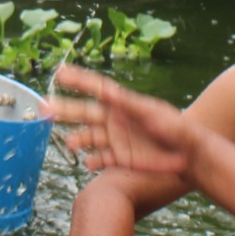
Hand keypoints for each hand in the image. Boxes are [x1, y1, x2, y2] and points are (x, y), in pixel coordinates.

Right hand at [47, 65, 197, 176]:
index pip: (96, 88)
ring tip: (70, 143)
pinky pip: (101, 159)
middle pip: (84, 113)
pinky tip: (87, 163)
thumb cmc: (174, 126)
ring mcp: (116, 139)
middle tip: (45, 108)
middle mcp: (115, 120)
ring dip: (77, 139)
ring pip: (89, 137)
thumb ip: (126, 103)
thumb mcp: (149, 111)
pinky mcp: (121, 158)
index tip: (60, 72)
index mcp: (122, 103)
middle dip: (65, 110)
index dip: (78, 80)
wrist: (189, 153)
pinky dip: (93, 160)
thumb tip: (105, 91)